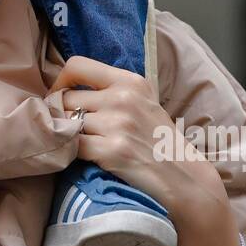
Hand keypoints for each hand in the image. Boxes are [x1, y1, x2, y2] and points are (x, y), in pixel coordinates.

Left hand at [55, 57, 241, 245]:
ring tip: (80, 146)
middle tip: (68, 130)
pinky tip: (84, 159)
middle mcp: (124, 98)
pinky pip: (73, 147)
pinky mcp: (113, 151)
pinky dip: (71, 154)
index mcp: (131, 81)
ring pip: (66, 123)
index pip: (77, 65)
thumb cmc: (159, 143)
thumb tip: (63, 91)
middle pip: (66, 98)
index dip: (60, 82)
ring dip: (67, 137)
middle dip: (61, 115)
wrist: (186, 180)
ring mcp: (118, 124)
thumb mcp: (143, 103)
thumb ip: (111, 92)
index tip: (59, 97)